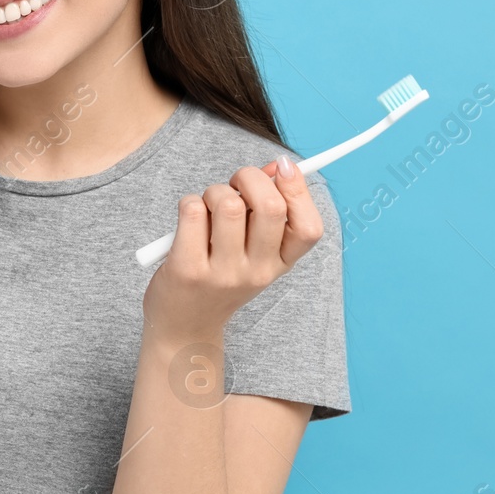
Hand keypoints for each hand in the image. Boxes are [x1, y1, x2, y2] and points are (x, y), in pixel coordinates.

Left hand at [141, 157, 324, 339]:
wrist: (185, 326)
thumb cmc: (219, 278)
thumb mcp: (252, 253)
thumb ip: (265, 211)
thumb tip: (277, 167)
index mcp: (280, 265)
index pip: (310, 228)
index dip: (299, 190)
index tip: (282, 168)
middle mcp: (257, 272)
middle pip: (270, 206)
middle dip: (250, 177)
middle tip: (235, 183)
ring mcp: (223, 273)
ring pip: (228, 203)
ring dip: (214, 191)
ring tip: (207, 207)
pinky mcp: (188, 269)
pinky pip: (192, 210)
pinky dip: (189, 203)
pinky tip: (189, 221)